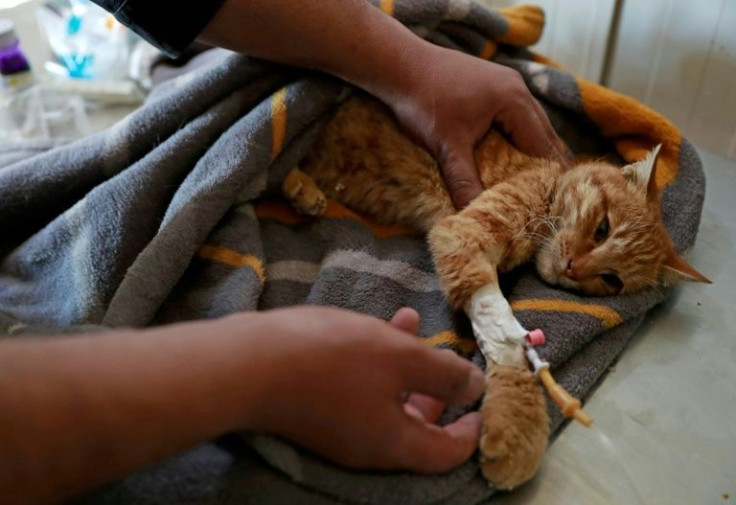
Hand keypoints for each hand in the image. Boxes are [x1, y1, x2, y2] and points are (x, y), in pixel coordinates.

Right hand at [236, 306, 483, 472]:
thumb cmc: (331, 359)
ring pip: (385, 401)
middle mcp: (367, 447)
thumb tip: (475, 388)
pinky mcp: (314, 409)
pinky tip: (376, 325)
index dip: (471, 430)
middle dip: (437, 390)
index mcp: (394, 444)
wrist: (246, 364)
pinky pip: (358, 391)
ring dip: (404, 364)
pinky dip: (375, 362)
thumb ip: (444, 374)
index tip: (482, 402)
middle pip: (416, 428)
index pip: (446, 453)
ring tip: (412, 323)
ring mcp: (337, 430)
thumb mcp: (401, 358)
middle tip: (449, 361)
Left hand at [382, 45, 567, 208]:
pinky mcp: (490, 85)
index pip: (543, 144)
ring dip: (529, 148)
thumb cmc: (424, 102)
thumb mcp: (446, 146)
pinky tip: (508, 152)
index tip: (550, 198)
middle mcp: (517, 88)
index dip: (547, 173)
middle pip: (543, 132)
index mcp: (515, 101)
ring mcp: (504, 83)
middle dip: (543, 162)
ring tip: (531, 179)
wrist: (399, 66)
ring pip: (528, 122)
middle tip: (545, 194)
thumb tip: (471, 214)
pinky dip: (514, 135)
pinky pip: (513, 115)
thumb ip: (463, 180)